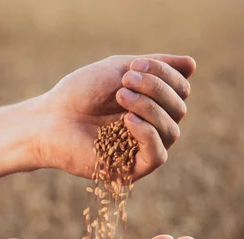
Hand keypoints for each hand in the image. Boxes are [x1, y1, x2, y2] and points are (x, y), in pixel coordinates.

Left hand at [32, 54, 196, 179]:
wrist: (50, 119)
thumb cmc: (80, 92)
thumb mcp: (120, 68)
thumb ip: (156, 65)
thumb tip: (193, 65)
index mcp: (153, 101)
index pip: (181, 89)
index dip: (165, 75)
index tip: (134, 66)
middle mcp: (154, 125)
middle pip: (179, 108)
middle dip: (156, 90)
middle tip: (124, 83)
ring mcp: (145, 148)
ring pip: (172, 130)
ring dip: (149, 108)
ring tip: (120, 97)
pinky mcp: (133, 168)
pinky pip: (158, 154)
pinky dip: (148, 134)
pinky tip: (128, 121)